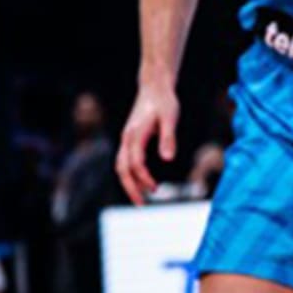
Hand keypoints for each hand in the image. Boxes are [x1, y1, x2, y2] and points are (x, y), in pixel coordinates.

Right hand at [117, 85, 179, 203]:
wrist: (155, 88)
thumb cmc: (165, 102)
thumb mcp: (170, 118)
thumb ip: (168, 138)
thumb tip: (168, 159)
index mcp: (135, 134)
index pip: (135, 163)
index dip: (143, 178)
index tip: (155, 189)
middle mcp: (127, 138)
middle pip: (122, 169)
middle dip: (131, 188)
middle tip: (142, 205)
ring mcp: (126, 139)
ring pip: (121, 166)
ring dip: (130, 183)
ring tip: (142, 198)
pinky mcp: (130, 139)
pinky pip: (126, 161)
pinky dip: (131, 174)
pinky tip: (144, 182)